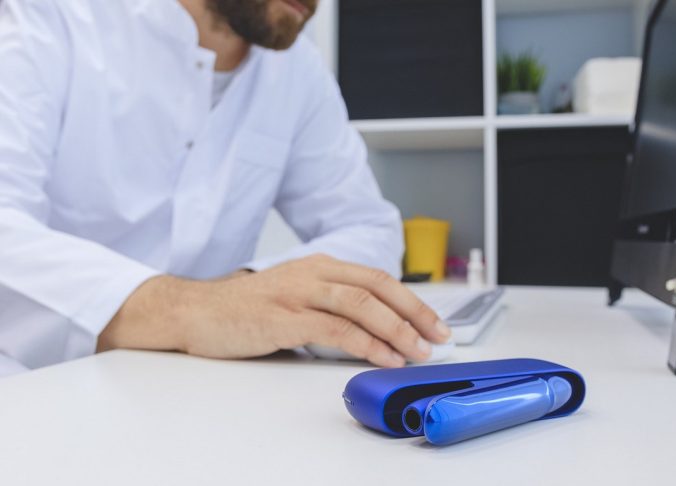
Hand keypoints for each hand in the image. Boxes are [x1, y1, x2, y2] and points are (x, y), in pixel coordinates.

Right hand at [99, 254, 451, 367]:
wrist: (196, 311)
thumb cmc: (247, 308)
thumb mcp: (296, 294)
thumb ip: (330, 304)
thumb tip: (374, 327)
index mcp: (320, 265)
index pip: (377, 279)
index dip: (410, 301)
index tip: (434, 323)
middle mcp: (313, 273)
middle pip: (377, 288)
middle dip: (414, 313)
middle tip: (438, 337)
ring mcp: (298, 294)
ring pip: (361, 306)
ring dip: (396, 329)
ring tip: (418, 351)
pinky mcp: (283, 319)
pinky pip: (336, 330)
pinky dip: (366, 344)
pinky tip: (384, 357)